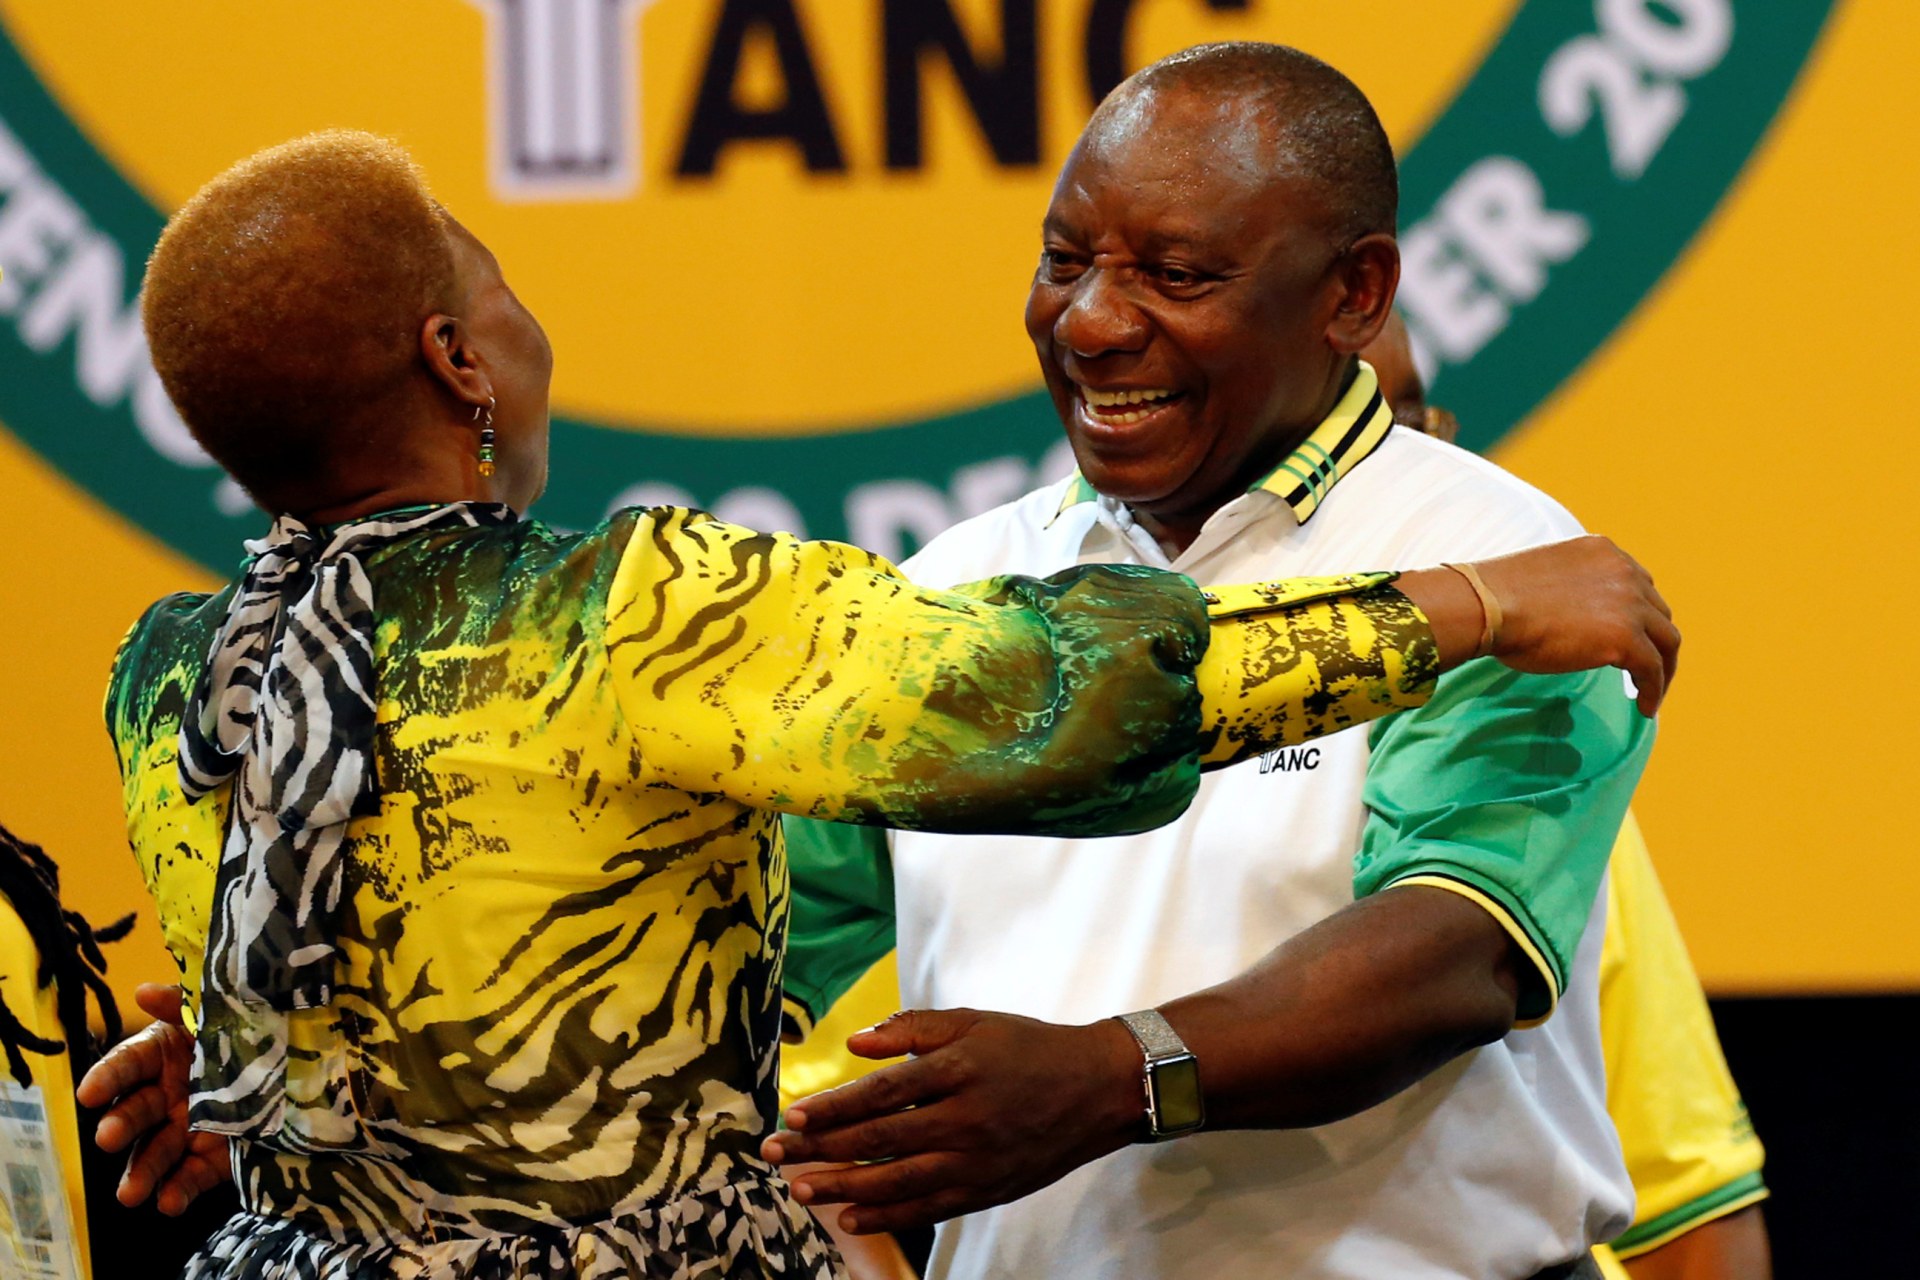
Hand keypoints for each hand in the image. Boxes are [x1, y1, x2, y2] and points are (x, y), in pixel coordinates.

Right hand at [74, 984, 230, 1214]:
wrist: (303, 1064)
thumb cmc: (252, 1029)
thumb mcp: (220, 1012)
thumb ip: (182, 1003)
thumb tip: (142, 992)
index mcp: (163, 1055)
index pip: (128, 1064)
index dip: (106, 1077)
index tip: (87, 1093)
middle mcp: (166, 1096)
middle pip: (135, 1113)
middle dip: (120, 1127)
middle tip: (108, 1139)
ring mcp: (186, 1130)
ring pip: (155, 1153)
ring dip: (141, 1172)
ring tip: (131, 1194)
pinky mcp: (210, 1160)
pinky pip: (190, 1177)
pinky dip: (178, 1191)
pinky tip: (169, 1203)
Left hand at [762, 1009, 1141, 1233]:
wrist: (1098, 1088)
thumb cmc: (1029, 1047)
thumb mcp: (974, 1020)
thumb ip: (913, 1027)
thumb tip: (854, 1043)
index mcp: (959, 1068)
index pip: (882, 1092)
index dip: (833, 1108)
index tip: (792, 1117)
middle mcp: (965, 1118)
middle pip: (880, 1140)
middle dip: (821, 1149)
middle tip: (775, 1156)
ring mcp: (977, 1160)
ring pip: (898, 1181)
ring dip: (842, 1188)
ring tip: (800, 1190)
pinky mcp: (988, 1189)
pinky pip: (929, 1208)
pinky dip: (887, 1216)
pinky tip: (850, 1218)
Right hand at [1474, 535, 1678, 715]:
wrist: (1487, 606)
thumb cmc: (1497, 598)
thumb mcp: (1547, 578)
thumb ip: (1573, 590)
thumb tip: (1570, 621)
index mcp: (1604, 552)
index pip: (1638, 584)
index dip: (1638, 614)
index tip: (1632, 636)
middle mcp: (1625, 571)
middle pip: (1658, 612)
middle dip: (1654, 640)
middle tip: (1644, 667)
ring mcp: (1629, 604)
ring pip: (1666, 641)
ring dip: (1662, 668)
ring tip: (1650, 693)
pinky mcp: (1626, 638)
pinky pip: (1653, 670)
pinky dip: (1653, 691)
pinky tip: (1644, 709)